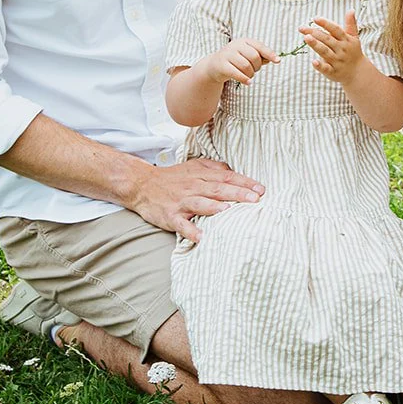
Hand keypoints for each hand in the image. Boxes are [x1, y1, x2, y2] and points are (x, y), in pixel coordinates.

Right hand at [126, 158, 263, 240]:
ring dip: (215, 208)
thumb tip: (233, 171)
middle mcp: (193, 187)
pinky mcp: (170, 216)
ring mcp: (181, 201)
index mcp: (201, 175)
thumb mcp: (193, 166)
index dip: (244, 182)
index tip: (261, 189)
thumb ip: (214, 168)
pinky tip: (201, 237)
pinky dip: (190, 231)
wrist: (141, 185)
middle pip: (218, 189)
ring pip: (201, 203)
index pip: (227, 178)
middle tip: (255, 200)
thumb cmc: (172, 178)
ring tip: (230, 212)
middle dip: (238, 194)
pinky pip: (181, 224)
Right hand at [197, 37, 277, 86]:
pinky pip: (236, 73)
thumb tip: (275, 59)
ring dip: (250, 74)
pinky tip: (249, 83)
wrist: (214, 65)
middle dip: (257, 67)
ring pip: (246, 66)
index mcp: (244, 41)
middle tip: (253, 71)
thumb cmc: (236, 60)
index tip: (278, 61)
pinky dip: (245, 79)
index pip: (260, 46)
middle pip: (254, 57)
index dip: (270, 54)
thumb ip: (261, 56)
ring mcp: (227, 54)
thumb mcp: (248, 55)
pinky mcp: (222, 65)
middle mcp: (235, 45)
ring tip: (248, 76)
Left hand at [300, 12, 365, 82]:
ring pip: (325, 52)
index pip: (335, 29)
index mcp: (346, 40)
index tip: (315, 18)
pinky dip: (320, 66)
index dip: (325, 24)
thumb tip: (351, 9)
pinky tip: (313, 62)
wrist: (359, 72)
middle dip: (315, 33)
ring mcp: (337, 61)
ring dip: (316, 45)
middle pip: (327, 40)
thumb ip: (350, 24)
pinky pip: (326, 69)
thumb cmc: (353, 52)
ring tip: (306, 38)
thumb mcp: (354, 38)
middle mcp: (341, 49)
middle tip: (302, 28)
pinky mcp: (333, 72)